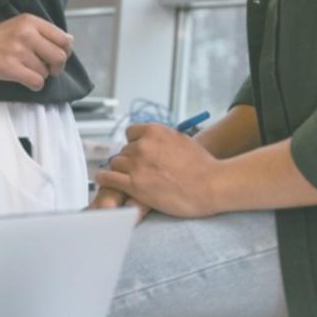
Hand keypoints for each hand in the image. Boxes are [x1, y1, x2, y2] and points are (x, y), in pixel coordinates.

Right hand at [0, 14, 71, 90]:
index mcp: (31, 21)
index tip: (55, 57)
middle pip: (60, 57)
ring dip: (39, 75)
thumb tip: (70, 41)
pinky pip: (36, 82)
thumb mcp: (22, 25)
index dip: (65, 52)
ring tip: (26, 70)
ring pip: (46, 72)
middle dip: (56, 68)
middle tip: (47, 69)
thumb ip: (44, 32)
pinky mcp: (10, 67)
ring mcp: (18, 50)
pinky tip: (25, 79)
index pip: (64, 39)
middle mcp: (26, 33)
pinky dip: (34, 85)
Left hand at [94, 123, 220, 218]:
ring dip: (121, 171)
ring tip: (129, 179)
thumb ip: (164, 138)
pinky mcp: (134, 184)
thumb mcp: (182, 140)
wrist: (212, 185)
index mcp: (154, 131)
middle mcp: (142, 145)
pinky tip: (104, 180)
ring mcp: (137, 165)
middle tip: (140, 172)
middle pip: (124, 150)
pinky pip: (108, 178)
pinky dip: (104, 179)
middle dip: (130, 160)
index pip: (131, 133)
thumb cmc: (203, 166)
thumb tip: (155, 139)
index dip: (134, 144)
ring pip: (116, 163)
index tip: (138, 153)